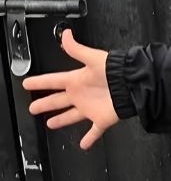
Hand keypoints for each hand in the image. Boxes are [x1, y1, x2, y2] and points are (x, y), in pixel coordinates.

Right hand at [21, 29, 118, 149]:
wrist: (133, 84)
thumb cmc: (115, 70)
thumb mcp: (93, 58)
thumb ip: (77, 49)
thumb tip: (66, 35)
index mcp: (77, 80)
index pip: (53, 81)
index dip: (39, 82)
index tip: (27, 83)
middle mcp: (82, 94)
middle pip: (58, 100)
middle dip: (45, 104)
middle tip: (33, 107)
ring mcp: (91, 107)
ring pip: (71, 116)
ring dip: (61, 120)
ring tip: (50, 123)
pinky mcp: (102, 119)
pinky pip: (94, 131)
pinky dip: (89, 139)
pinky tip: (83, 145)